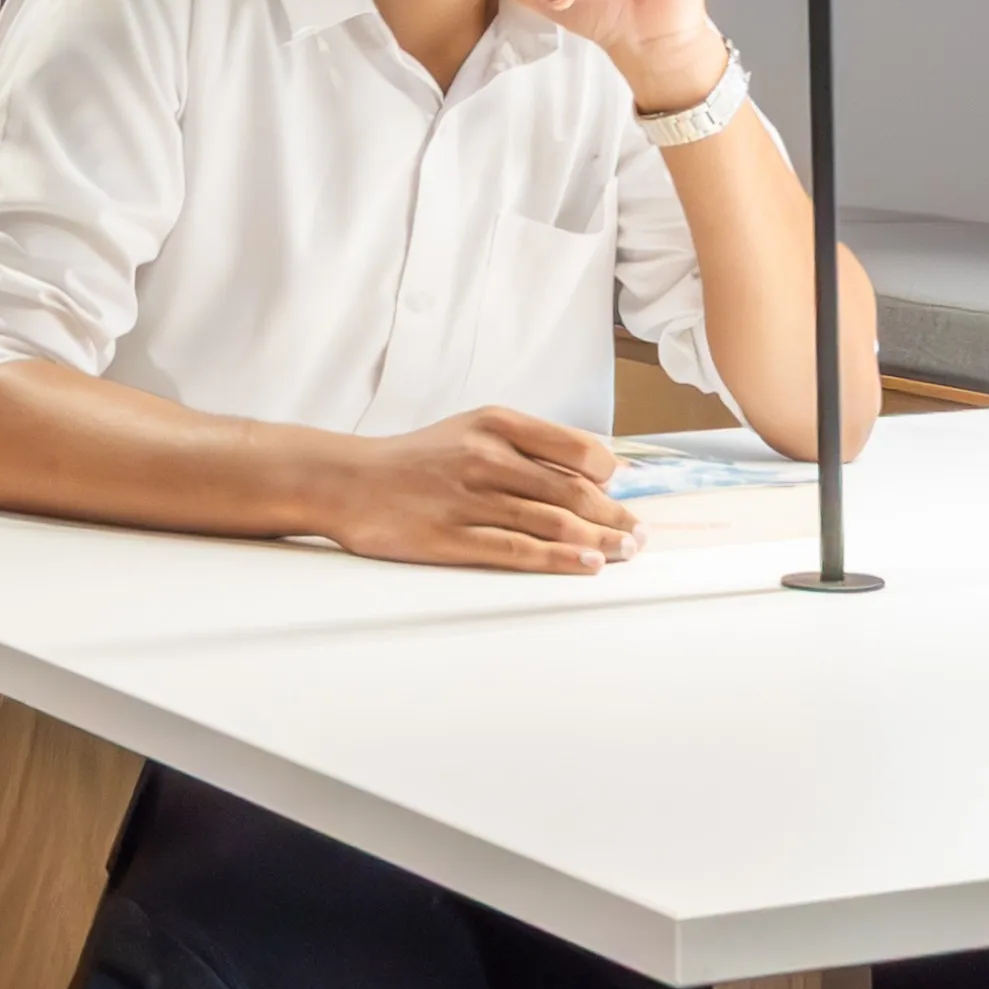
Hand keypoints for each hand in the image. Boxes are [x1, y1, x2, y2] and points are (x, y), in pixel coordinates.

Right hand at [326, 409, 642, 572]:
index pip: (575, 448)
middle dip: (614, 516)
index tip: (622, 493)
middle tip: (639, 534)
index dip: (608, 475)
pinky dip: (558, 559)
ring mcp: (468, 499)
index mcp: (495, 423)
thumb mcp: (472, 429)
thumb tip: (594, 470)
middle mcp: (485, 457)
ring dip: (599, 541)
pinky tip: (586, 565)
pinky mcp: (450, 538)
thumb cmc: (417, 459)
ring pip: (551, 522)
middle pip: (571, 491)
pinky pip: (517, 550)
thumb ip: (527, 444)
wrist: (349, 481)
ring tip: (624, 553)